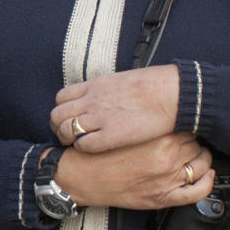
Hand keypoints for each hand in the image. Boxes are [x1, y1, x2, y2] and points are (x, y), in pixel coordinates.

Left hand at [51, 65, 179, 153]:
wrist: (172, 93)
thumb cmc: (154, 86)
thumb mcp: (121, 80)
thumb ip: (105, 90)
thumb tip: (101, 97)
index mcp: (95, 86)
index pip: (61, 98)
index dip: (62, 111)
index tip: (69, 119)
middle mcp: (92, 101)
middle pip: (57, 115)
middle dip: (58, 127)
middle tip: (67, 136)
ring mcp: (99, 118)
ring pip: (65, 130)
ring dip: (67, 139)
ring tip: (76, 144)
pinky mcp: (111, 135)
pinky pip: (83, 144)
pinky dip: (82, 148)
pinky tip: (92, 149)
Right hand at [53, 133, 213, 210]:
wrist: (79, 177)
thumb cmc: (97, 152)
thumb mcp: (121, 127)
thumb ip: (146, 123)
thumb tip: (165, 116)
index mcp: (158, 139)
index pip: (187, 127)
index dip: (184, 126)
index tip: (180, 126)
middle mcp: (167, 159)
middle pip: (196, 144)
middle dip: (191, 142)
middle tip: (183, 141)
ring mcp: (167, 180)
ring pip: (201, 164)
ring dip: (200, 160)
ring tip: (192, 157)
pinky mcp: (163, 198)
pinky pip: (198, 192)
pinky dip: (207, 184)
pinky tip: (205, 176)